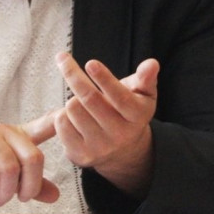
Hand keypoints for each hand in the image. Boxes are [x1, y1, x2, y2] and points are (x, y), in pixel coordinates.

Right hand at [0, 114, 58, 205]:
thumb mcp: (1, 177)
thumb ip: (28, 184)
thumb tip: (55, 195)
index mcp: (15, 136)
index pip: (43, 125)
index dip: (59, 119)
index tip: (73, 109)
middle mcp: (3, 131)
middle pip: (33, 159)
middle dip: (26, 188)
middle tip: (16, 198)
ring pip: (9, 171)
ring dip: (2, 194)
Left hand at [53, 53, 158, 197]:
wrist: (123, 151)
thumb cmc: (128, 112)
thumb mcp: (142, 94)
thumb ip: (146, 78)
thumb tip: (152, 64)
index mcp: (137, 116)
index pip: (120, 97)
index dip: (104, 79)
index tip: (91, 63)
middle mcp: (120, 134)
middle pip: (89, 99)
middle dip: (73, 75)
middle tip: (63, 58)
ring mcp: (100, 147)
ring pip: (72, 109)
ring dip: (71, 98)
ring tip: (80, 102)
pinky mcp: (81, 154)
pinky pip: (61, 124)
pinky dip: (62, 115)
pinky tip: (72, 117)